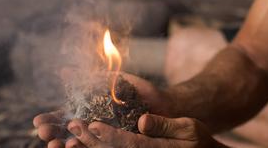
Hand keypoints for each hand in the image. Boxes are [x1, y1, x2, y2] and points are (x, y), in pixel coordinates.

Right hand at [33, 73, 176, 146]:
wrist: (165, 105)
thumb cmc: (138, 91)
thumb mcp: (113, 80)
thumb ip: (90, 77)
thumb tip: (63, 71)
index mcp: (88, 113)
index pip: (62, 119)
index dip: (50, 120)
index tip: (38, 121)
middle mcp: (93, 129)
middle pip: (67, 135)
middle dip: (54, 135)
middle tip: (45, 134)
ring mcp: (105, 139)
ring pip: (82, 145)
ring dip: (68, 146)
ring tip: (60, 144)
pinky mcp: (120, 146)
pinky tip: (81, 146)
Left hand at [67, 113, 227, 147]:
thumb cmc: (196, 139)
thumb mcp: (188, 128)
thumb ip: (164, 125)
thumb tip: (142, 122)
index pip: (129, 144)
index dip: (110, 135)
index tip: (93, 125)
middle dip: (90, 139)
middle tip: (73, 125)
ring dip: (87, 145)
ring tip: (71, 133)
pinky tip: (79, 142)